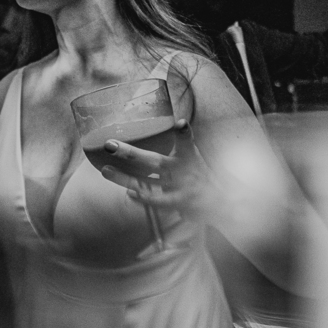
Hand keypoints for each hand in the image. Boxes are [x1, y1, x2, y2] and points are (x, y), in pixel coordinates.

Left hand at [98, 119, 221, 215]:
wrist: (222, 202)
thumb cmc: (201, 175)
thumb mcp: (193, 157)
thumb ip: (181, 143)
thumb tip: (170, 125)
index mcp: (188, 157)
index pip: (186, 142)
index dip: (183, 133)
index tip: (180, 124)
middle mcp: (182, 171)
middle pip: (154, 161)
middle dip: (130, 154)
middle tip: (109, 145)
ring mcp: (179, 189)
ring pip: (147, 182)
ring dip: (124, 178)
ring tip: (105, 170)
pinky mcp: (178, 203)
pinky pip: (156, 201)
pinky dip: (143, 198)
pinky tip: (129, 194)